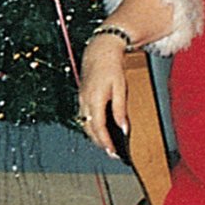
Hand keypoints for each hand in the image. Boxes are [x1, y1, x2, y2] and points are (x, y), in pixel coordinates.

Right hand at [76, 36, 129, 156]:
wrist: (100, 50)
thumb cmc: (111, 66)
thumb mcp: (121, 88)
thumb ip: (120, 110)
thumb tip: (123, 128)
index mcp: (94, 100)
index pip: (98, 128)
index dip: (106, 143)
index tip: (114, 153)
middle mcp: (84, 102)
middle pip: (90, 130)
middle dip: (100, 143)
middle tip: (113, 153)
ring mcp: (81, 100)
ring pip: (86, 124)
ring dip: (95, 136)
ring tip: (109, 145)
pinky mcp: (82, 97)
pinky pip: (85, 117)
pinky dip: (92, 127)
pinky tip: (101, 130)